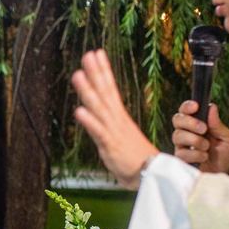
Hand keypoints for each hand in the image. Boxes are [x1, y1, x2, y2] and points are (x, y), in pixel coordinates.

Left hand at [71, 50, 158, 190]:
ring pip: (99, 107)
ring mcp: (114, 131)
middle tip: (88, 54)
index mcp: (120, 116)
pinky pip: (98, 131)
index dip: (103, 70)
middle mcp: (116, 120)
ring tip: (77, 74)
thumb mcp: (120, 136)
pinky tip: (79, 110)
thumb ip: (106, 124)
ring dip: (88, 90)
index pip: (110, 88)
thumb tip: (95, 112)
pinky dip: (89, 121)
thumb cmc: (135, 158)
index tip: (97, 53)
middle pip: (105, 92)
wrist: (150, 175)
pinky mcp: (110, 145)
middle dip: (96, 73)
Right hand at [171, 100, 228, 173]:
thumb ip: (217, 124)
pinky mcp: (180, 159)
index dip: (187, 106)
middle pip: (177, 119)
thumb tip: (212, 107)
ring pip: (178, 135)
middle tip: (203, 129)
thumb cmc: (223, 156)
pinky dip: (196, 154)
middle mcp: (186, 133)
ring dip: (195, 140)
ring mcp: (181, 146)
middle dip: (190, 122)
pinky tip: (204, 157)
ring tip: (206, 147)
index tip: (196, 106)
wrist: (221, 175)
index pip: (185, 111)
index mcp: (197, 124)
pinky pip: (181, 152)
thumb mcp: (226, 138)